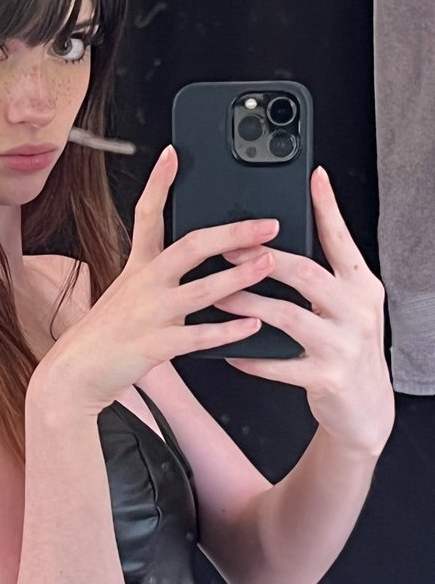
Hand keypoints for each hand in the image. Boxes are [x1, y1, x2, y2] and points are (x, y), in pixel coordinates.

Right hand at [36, 145, 280, 415]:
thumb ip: (163, 276)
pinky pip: (196, 337)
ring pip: (200, 290)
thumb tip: (204, 261)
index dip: (158, 183)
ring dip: (238, 276)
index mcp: (138, 267)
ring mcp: (148, 314)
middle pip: (189, 247)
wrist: (76, 370)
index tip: (173, 154)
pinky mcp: (152, 346)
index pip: (146, 214)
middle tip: (267, 225)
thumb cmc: (108, 332)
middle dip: (231, 233)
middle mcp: (143, 284)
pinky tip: (251, 326)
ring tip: (268, 265)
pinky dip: (226, 331)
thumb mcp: (129, 292)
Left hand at [213, 166, 394, 455]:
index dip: (327, 208)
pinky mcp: (326, 378)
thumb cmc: (345, 346)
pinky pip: (280, 363)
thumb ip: (324, 274)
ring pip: (287, 316)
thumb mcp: (346, 304)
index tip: (312, 178)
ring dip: (247, 303)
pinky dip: (251, 355)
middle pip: (306, 274)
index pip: (342, 240)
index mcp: (361, 285)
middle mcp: (356, 311)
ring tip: (217, 294)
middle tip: (226, 248)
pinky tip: (228, 347)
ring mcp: (342, 345)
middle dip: (262, 259)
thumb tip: (280, 239)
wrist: (367, 405)